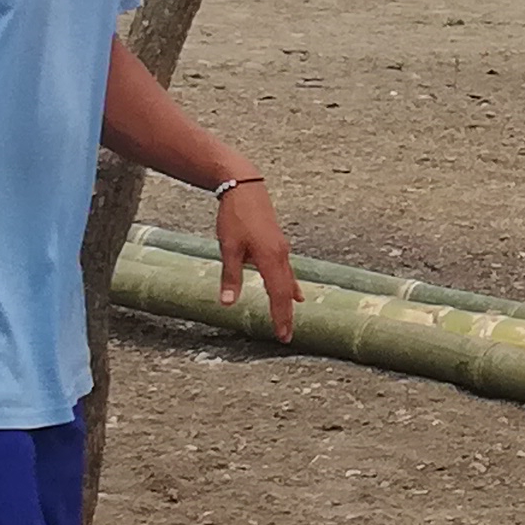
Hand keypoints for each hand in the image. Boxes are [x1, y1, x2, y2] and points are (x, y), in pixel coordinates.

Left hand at [216, 177, 298, 341]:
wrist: (245, 188)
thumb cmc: (235, 216)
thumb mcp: (228, 247)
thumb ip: (231, 276)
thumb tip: (228, 303)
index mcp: (269, 257)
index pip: (278, 294)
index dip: (280, 316)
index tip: (282, 335)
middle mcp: (280, 255)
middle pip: (286, 291)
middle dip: (286, 314)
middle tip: (286, 336)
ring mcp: (281, 250)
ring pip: (288, 281)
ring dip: (288, 302)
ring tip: (290, 319)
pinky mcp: (278, 245)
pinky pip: (287, 271)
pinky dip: (290, 285)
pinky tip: (296, 293)